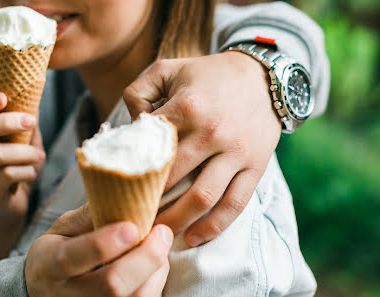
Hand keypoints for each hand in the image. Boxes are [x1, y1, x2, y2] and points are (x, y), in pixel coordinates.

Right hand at [0, 92, 44, 261]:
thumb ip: (27, 121)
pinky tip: (32, 172)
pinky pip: (8, 175)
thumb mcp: (27, 141)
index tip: (3, 97)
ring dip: (24, 152)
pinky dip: (27, 171)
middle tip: (30, 121)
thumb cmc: (19, 168)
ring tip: (40, 155)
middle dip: (6, 122)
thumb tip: (35, 95)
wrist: (14, 204)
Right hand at [26, 204, 172, 296]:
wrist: (49, 289)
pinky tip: (157, 262)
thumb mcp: (63, 228)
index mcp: (50, 265)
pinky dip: (157, 280)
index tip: (131, 227)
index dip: (104, 244)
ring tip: (161, 243)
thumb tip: (121, 192)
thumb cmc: (59, 251)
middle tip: (163, 231)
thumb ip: (88, 215)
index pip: (72, 258)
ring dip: (157, 268)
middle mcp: (69, 296)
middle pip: (112, 285)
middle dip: (144, 257)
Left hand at [124, 52, 281, 246]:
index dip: (130, 172)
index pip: (150, 150)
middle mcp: (212, 133)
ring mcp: (237, 152)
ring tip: (157, 234)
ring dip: (177, 221)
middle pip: (172, 180)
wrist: (263, 77)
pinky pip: (235, 203)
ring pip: (202, 198)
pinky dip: (214, 226)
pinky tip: (194, 238)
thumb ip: (138, 92)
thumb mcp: (168, 68)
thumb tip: (129, 128)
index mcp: (187, 108)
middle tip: (131, 216)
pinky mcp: (256, 166)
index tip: (116, 190)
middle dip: (148, 202)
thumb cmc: (209, 74)